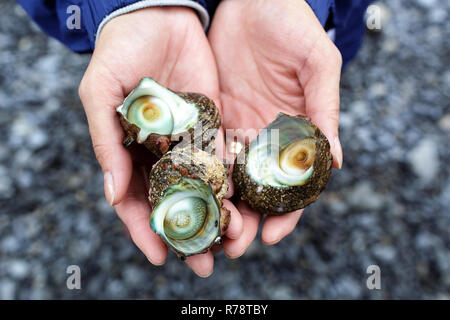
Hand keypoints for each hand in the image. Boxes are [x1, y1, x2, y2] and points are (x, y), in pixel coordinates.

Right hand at [78, 7, 241, 276]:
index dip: (146, 231)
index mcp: (129, 152)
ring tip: (234, 241)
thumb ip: (104, 142)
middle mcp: (160, 154)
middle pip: (176, 203)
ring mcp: (188, 141)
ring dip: (218, 216)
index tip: (162, 257)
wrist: (158, 15)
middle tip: (206, 264)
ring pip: (204, 187)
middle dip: (190, 234)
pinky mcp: (213, 124)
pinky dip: (234, 181)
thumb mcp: (100, 94)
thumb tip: (114, 195)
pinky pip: (224, 157)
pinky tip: (246, 202)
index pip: (137, 201)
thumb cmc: (119, 51)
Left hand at [208, 0, 342, 256]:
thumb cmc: (292, 25)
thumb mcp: (317, 64)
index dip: (285, 213)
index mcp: (294, 132)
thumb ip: (324, 110)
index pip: (292, 184)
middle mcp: (264, 137)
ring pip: (226, 177)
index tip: (271, 236)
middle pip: (256, 190)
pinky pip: (201, 149)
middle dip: (244, 220)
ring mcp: (235, 128)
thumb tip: (336, 161)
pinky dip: (195, 174)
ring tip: (204, 232)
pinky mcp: (208, 115)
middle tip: (230, 247)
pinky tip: (185, 195)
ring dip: (217, 207)